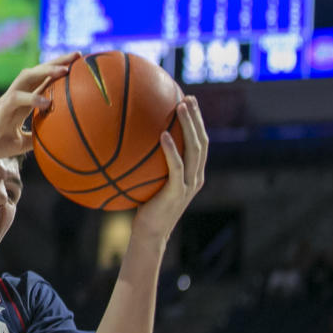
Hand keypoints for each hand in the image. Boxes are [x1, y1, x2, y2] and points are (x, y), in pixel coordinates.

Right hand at [0, 53, 78, 162]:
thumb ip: (35, 138)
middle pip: (37, 72)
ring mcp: (6, 101)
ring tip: (66, 71)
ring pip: (26, 77)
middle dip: (57, 61)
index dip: (58, 71)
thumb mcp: (19, 143)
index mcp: (20, 103)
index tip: (78, 63)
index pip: (42, 81)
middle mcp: (14, 96)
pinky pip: (16, 99)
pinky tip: (48, 104)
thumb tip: (56, 141)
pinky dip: (33, 100)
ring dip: (46, 72)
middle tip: (78, 55)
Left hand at [132, 95, 208, 240]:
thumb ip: (150, 164)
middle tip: (188, 97)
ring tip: (180, 107)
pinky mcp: (178, 193)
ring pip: (195, 150)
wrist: (149, 234)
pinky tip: (163, 135)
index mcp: (193, 173)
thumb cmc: (145, 208)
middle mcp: (196, 177)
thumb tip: (129, 141)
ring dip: (189, 126)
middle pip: (203, 141)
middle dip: (197, 117)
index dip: (198, 121)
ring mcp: (189, 185)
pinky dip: (172, 150)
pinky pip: (177, 168)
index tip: (189, 100)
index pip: (201, 142)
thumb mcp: (150, 182)